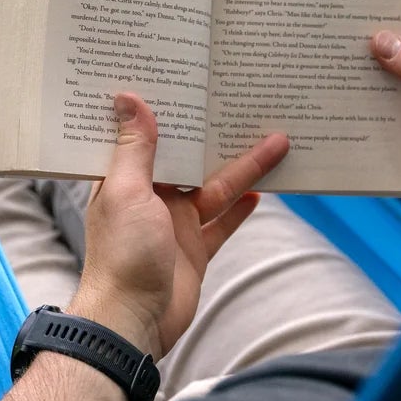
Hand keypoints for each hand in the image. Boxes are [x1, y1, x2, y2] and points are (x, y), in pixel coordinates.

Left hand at [74, 94, 289, 358]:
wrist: (132, 322)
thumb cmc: (121, 256)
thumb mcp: (127, 191)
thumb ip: (134, 147)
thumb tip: (126, 96)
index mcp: (126, 179)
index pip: (148, 134)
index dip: (167, 108)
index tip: (188, 77)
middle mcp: (151, 196)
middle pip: (190, 157)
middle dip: (215, 134)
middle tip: (246, 102)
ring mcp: (175, 224)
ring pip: (215, 187)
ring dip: (244, 167)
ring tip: (278, 140)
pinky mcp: (195, 249)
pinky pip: (223, 223)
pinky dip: (242, 208)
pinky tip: (263, 191)